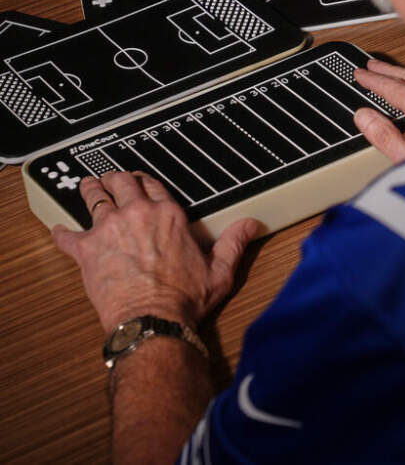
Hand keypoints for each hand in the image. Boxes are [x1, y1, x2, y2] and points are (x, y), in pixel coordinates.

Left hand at [52, 171, 258, 332]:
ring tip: (87, 187)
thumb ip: (233, 243)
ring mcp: (108, 229)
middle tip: (111, 179)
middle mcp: (137, 214)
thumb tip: (250, 225)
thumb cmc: (184, 299)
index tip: (141, 182)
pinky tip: (60, 231)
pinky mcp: (86, 250)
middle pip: (120, 182)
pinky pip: (66, 235)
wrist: (152, 321)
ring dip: (89, 190)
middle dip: (115, 178)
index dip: (145, 181)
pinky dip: (62, 232)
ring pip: (93, 197)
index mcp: (168, 214)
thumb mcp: (219, 270)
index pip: (153, 184)